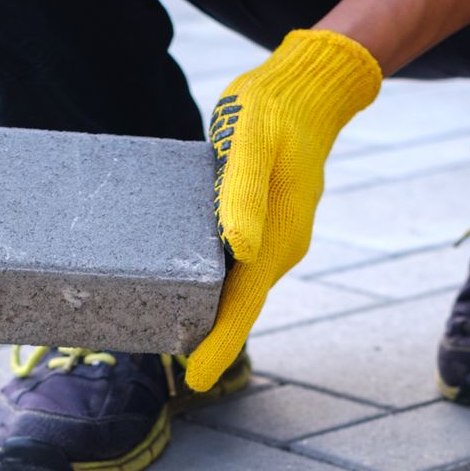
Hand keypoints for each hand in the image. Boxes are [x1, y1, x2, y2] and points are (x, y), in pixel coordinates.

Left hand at [184, 29, 381, 391]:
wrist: (304, 91)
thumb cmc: (272, 113)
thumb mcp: (250, 144)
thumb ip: (244, 196)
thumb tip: (242, 251)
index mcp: (277, 240)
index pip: (244, 306)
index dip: (219, 345)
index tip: (194, 378)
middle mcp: (277, 249)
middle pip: (238, 305)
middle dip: (208, 335)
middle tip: (165, 357)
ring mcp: (273, 239)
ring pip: (237, 286)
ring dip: (208, 310)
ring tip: (166, 330)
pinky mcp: (262, 224)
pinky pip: (235, 264)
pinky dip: (212, 280)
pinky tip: (183, 281)